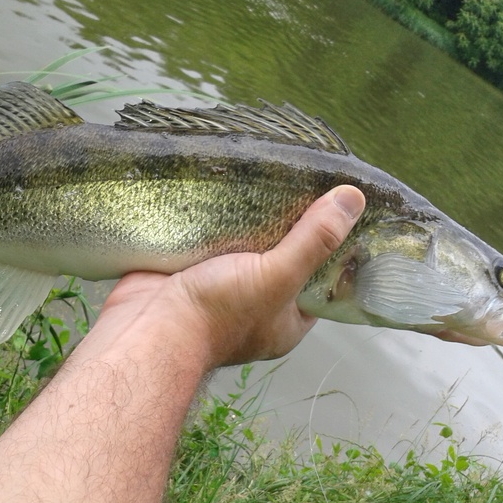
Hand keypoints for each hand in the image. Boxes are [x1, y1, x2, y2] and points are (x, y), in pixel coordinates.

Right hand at [96, 185, 365, 368]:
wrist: (147, 328)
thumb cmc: (217, 314)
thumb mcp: (277, 276)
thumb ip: (314, 241)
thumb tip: (354, 200)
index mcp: (285, 319)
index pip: (321, 280)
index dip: (333, 247)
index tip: (341, 208)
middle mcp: (256, 305)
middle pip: (283, 258)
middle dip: (289, 225)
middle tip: (304, 182)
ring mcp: (221, 287)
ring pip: (245, 247)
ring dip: (253, 219)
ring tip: (271, 174)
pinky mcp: (191, 270)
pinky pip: (211, 240)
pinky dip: (218, 218)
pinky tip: (229, 186)